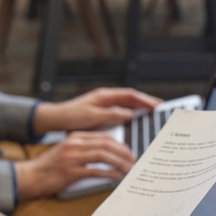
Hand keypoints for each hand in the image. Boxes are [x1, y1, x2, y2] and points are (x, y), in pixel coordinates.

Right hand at [15, 131, 135, 199]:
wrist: (31, 176)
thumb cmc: (49, 167)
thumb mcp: (67, 151)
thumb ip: (84, 149)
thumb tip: (106, 154)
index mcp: (75, 137)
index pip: (103, 137)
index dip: (120, 145)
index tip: (129, 153)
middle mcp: (74, 144)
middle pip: (106, 144)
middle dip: (124, 153)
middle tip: (133, 161)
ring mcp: (72, 157)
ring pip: (103, 156)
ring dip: (119, 163)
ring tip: (128, 170)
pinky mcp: (70, 172)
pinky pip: (94, 171)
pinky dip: (108, 174)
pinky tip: (117, 177)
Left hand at [32, 87, 162, 133]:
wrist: (56, 119)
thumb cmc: (71, 117)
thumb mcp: (92, 117)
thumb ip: (111, 114)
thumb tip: (129, 114)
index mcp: (104, 96)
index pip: (130, 95)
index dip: (145, 100)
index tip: (157, 105)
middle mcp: (105, 97)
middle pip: (131, 98)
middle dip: (146, 102)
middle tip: (160, 108)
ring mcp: (103, 103)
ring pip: (126, 103)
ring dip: (139, 107)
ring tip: (152, 113)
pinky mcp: (100, 110)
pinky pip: (120, 110)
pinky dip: (130, 113)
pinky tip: (135, 119)